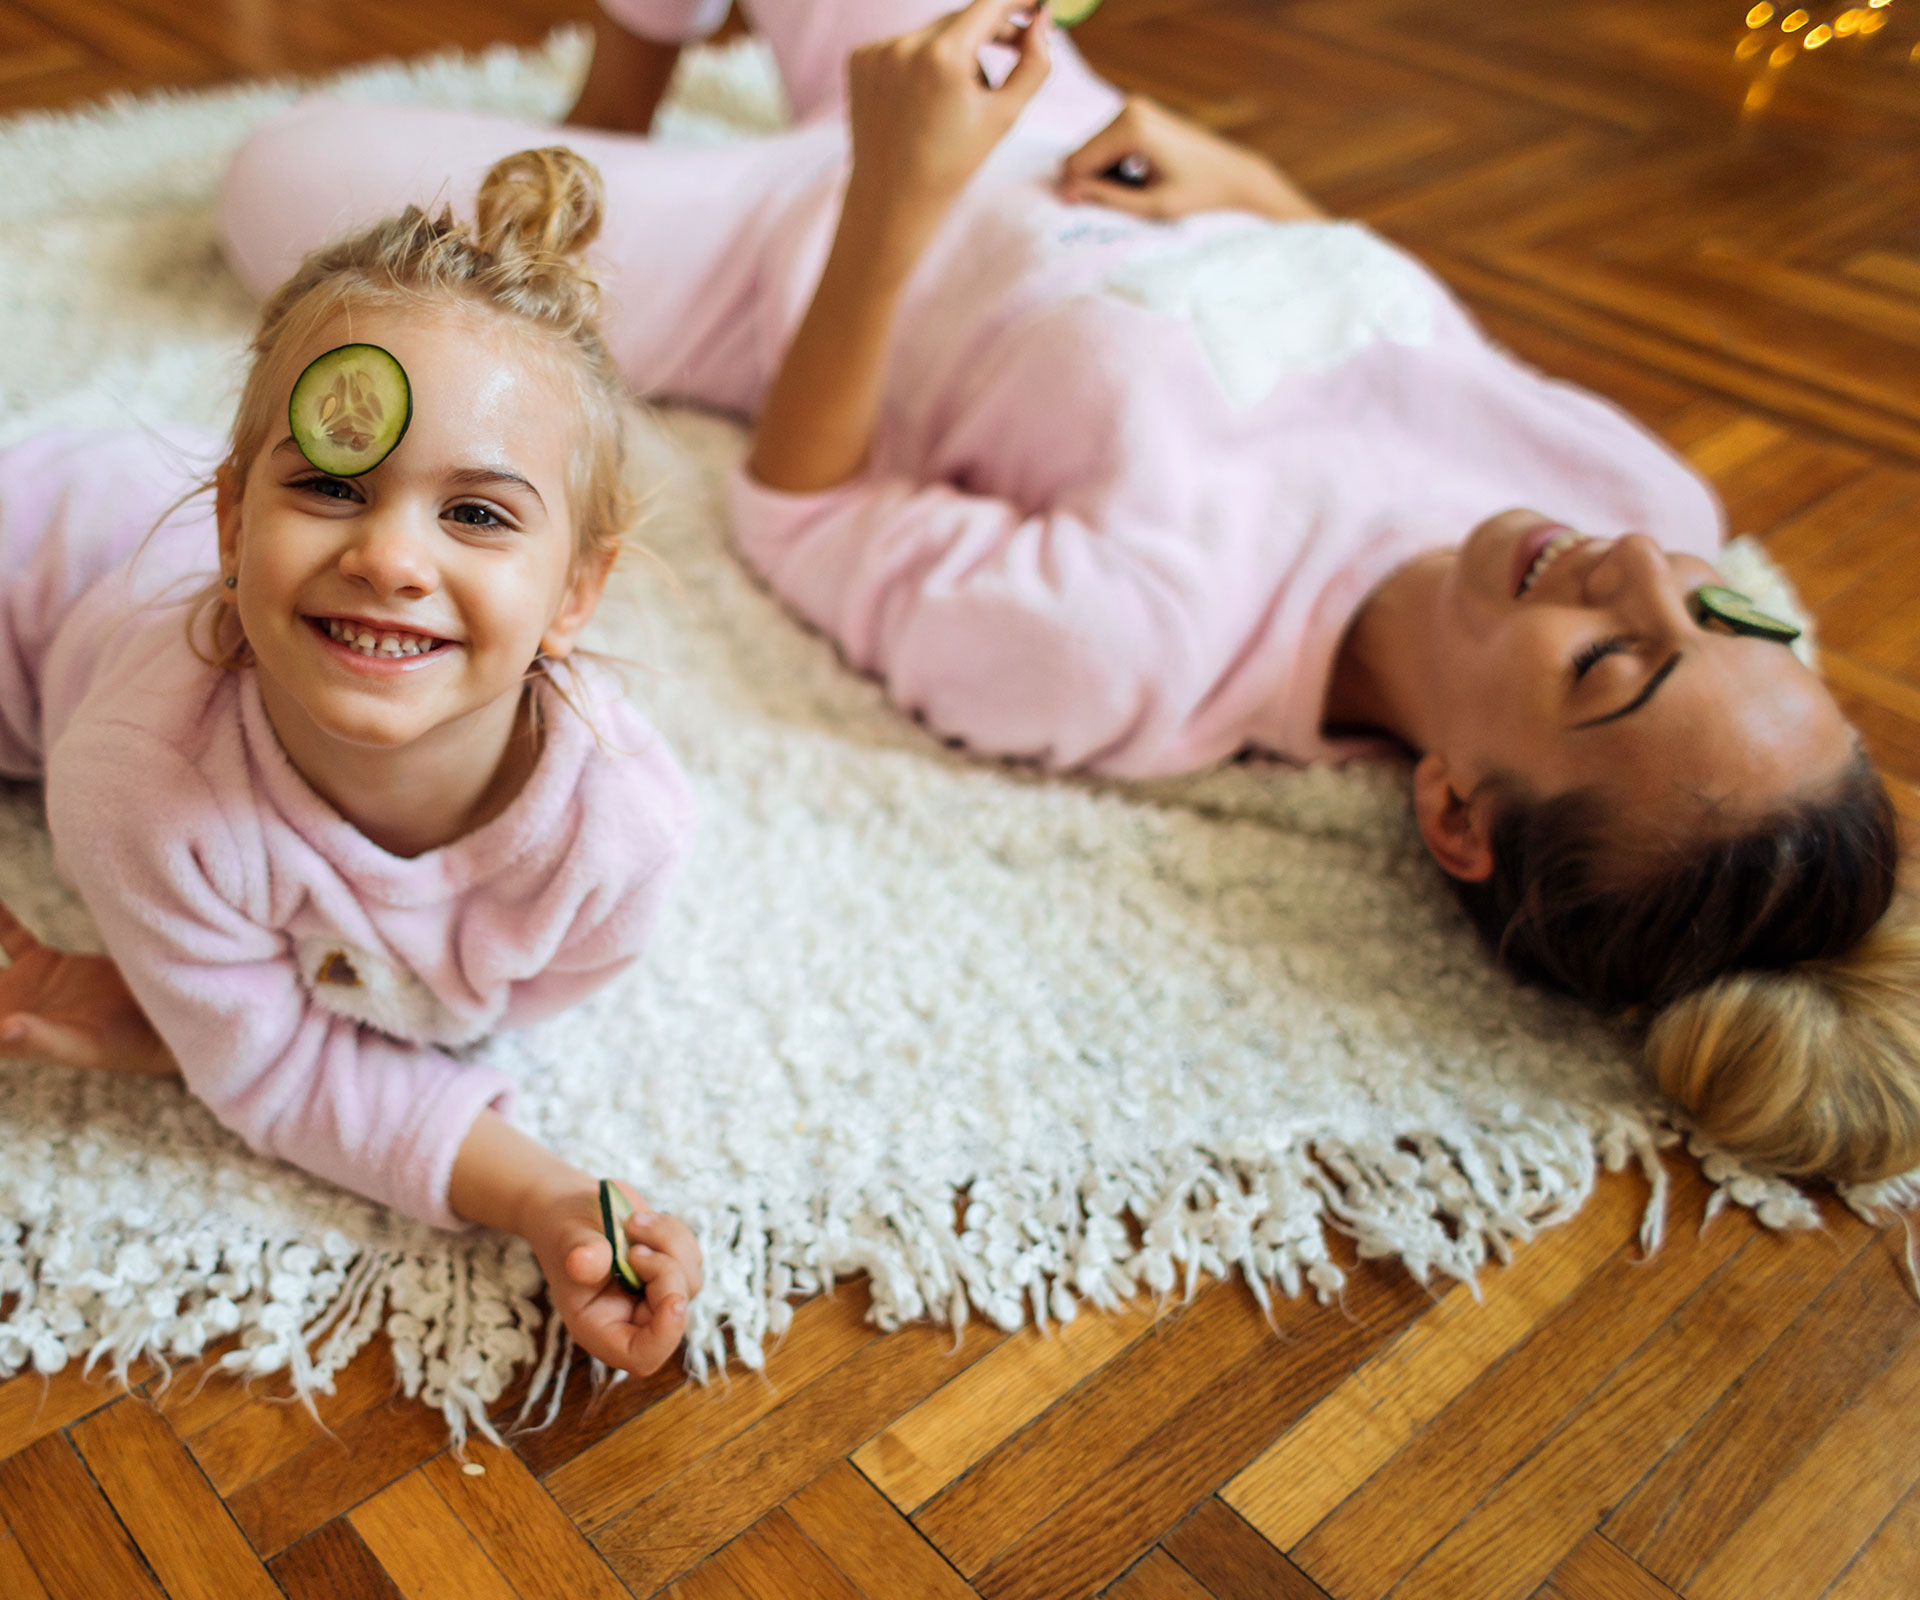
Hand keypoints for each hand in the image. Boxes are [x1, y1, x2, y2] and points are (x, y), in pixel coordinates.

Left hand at [0, 898, 177, 1075]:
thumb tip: (3, 1028)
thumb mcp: (82, 1044)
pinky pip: (13, 937)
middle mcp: (14, 1007)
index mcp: (11, 1036)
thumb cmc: (124, 1043)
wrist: (163, 1016)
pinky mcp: (48, 962)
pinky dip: (0, 920)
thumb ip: (42, 1038)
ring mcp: (30, 983)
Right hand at [520, 1178, 703, 1376]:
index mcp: (600, 1327)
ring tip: (633, 1222)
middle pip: (675, 1314)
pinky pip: (691, 1257)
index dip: (665, 1336)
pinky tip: (643, 1221)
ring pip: (689, 1281)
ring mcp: (653, 1294)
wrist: (573, 1206)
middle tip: (635, 1246)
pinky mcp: (669, 1270)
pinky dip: (673, 1233)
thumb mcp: (568, 1239)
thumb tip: (582, 1262)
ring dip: (669, 1244)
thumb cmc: (563, 1230)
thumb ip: (581, 1253)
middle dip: (666, 1272)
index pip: (643, 1356)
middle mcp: (630, 1317)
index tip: (674, 1300)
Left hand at [845, 0, 1052, 227]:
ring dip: (954, 52)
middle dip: (991, 32)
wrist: (892, 198)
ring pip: (933, 33)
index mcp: (942, 57)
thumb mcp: (1005, 116)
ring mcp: (875, 50)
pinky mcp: (858, 58)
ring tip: (955, 102)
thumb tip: (1040, 21)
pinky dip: (920, 63)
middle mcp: (903, 45)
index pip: (989, 3)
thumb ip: (1034, 64)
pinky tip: (921, 102)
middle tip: (1017, 47)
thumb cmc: (953, 162)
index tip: (1035, 3)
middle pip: (961, 18)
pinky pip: (903, 46)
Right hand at [1059, 97, 1321, 221]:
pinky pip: (1106, 144)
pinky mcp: (1138, 113)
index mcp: (1132, 127)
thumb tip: (1066, 193)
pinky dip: (1112, 166)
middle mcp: (1130, 108)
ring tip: (1130, 194)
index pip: (1078, 161)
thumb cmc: (1200, 195)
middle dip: (1087, 181)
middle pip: (1081, 153)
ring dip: (1100, 175)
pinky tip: (1135, 181)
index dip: (1075, 191)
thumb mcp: (1151, 206)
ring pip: (1091, 149)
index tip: (1083, 213)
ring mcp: (1134, 108)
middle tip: (1113, 206)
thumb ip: (1106, 198)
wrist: (1235, 175)